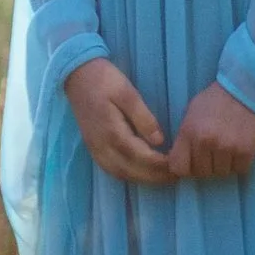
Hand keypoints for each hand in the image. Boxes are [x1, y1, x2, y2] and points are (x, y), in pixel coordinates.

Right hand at [62, 57, 170, 185]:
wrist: (76, 75)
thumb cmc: (104, 80)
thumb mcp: (127, 92)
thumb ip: (143, 117)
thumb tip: (159, 141)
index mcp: (112, 132)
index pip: (140, 157)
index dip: (160, 165)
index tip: (177, 165)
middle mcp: (102, 147)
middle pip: (131, 171)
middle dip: (155, 176)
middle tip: (176, 176)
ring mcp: (95, 149)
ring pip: (121, 174)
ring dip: (143, 179)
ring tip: (163, 177)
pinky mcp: (93, 148)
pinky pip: (112, 169)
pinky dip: (129, 175)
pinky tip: (141, 172)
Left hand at [166, 82, 254, 181]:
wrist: (246, 89)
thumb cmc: (215, 99)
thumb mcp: (191, 112)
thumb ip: (185, 136)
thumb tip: (179, 159)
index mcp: (189, 131)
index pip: (178, 167)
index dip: (184, 167)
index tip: (190, 163)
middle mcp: (206, 142)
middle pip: (201, 173)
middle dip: (205, 165)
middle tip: (212, 152)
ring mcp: (226, 148)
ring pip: (220, 173)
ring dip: (223, 165)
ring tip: (226, 148)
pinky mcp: (245, 151)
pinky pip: (239, 170)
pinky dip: (239, 164)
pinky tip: (238, 149)